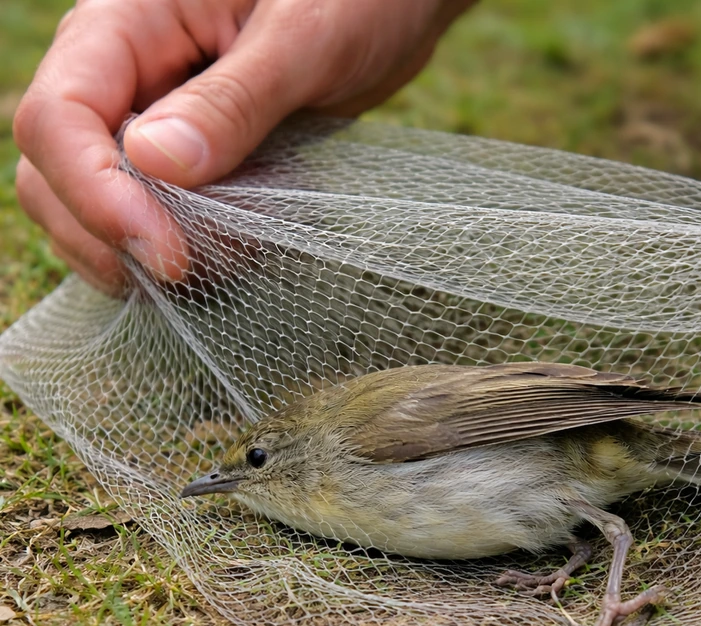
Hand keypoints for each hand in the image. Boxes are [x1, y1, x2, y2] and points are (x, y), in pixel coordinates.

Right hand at [14, 0, 475, 293]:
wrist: (392, 9)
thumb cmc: (356, 0)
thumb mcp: (302, 39)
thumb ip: (233, 99)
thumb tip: (153, 162)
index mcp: (126, 24)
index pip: (58, 119)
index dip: (96, 196)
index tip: (168, 253)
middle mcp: (122, 76)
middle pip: (57, 176)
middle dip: (115, 238)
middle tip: (199, 271)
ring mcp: (151, 122)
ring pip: (100, 209)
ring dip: (153, 253)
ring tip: (238, 255)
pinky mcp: (191, 161)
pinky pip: (159, 218)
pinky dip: (192, 249)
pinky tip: (244, 251)